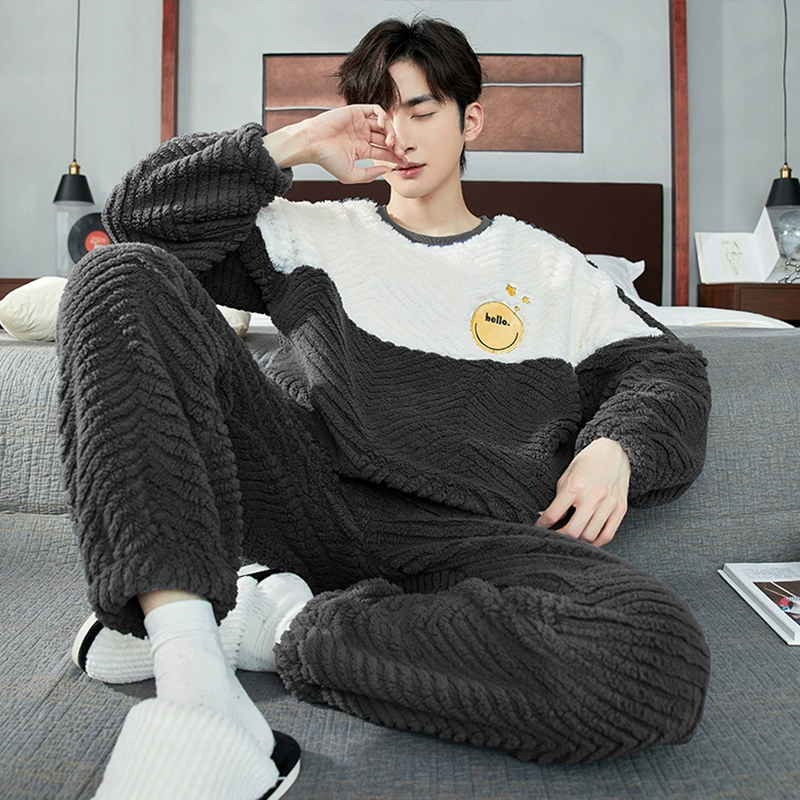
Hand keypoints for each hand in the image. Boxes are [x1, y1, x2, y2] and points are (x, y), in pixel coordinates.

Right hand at [263, 105, 406, 183]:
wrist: (312, 144)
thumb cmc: (327, 160)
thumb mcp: (351, 175)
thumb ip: (370, 175)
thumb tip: (386, 170)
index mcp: (362, 150)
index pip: (385, 152)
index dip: (396, 156)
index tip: (403, 162)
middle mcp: (363, 136)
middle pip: (387, 138)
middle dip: (396, 146)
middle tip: (400, 153)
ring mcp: (360, 123)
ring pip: (384, 125)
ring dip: (391, 132)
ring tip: (390, 142)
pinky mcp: (356, 111)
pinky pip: (376, 110)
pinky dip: (383, 116)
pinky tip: (382, 125)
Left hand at [536, 438, 630, 545]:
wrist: (614, 453)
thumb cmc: (587, 464)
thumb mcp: (566, 477)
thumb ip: (558, 499)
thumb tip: (546, 518)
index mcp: (575, 486)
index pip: (554, 514)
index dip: (543, 525)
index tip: (540, 528)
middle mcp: (593, 496)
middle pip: (574, 531)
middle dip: (560, 537)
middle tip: (555, 536)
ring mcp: (609, 504)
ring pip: (590, 536)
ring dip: (578, 541)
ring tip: (571, 537)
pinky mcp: (621, 509)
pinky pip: (608, 535)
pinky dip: (596, 542)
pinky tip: (588, 539)